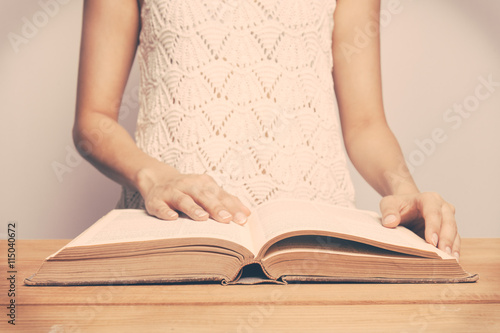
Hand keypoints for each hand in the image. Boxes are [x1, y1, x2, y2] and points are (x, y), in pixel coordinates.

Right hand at [136, 167, 250, 224]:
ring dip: (193, 208)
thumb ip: (226, 201)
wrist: (157, 178)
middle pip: (204, 196)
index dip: (232, 207)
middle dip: (216, 207)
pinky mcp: (156, 200)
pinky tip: (172, 218)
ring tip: (203, 218)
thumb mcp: (207, 191)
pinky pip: (160, 206)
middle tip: (227, 219)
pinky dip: (165, 211)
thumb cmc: (189, 190)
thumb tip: (247, 214)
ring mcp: (171, 192)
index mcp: (204, 184)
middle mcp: (189, 186)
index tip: (243, 219)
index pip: (221, 195)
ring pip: (183, 199)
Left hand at [379, 192, 459, 260]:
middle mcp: (443, 207)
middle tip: (444, 255)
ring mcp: (449, 218)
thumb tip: (390, 223)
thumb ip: (388, 211)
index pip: (433, 212)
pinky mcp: (450, 229)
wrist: (406, 206)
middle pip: (448, 223)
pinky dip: (454, 250)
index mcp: (429, 199)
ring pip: (454, 232)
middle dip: (446, 239)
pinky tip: (453, 261)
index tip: (432, 242)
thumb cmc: (398, 205)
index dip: (433, 227)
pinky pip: (455, 240)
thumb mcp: (389, 203)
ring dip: (453, 247)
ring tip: (451, 261)